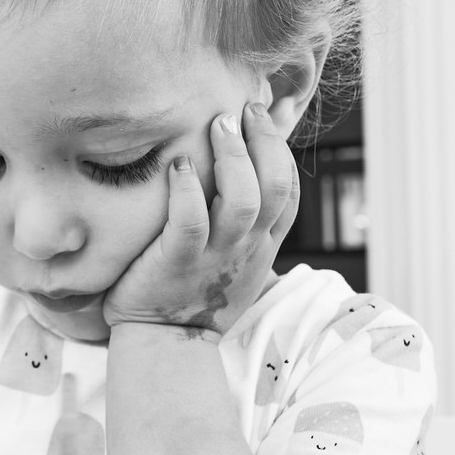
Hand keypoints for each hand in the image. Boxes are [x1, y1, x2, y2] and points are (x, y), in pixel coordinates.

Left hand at [103, 101, 299, 339]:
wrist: (166, 344)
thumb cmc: (193, 295)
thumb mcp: (234, 261)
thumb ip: (243, 225)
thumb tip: (242, 179)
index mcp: (261, 245)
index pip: (289, 192)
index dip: (281, 150)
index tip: (261, 117)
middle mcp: (246, 248)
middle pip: (275, 187)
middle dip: (264, 142)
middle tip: (241, 110)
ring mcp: (214, 257)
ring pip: (241, 200)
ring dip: (233, 157)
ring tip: (217, 125)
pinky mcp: (177, 263)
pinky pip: (190, 222)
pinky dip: (187, 189)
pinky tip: (179, 165)